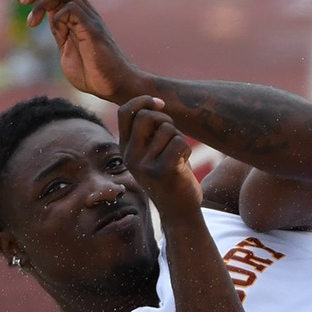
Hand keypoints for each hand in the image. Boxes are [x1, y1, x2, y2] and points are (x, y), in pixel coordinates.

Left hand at [18, 0, 144, 102]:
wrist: (116, 88)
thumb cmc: (94, 75)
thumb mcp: (67, 50)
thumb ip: (59, 32)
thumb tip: (48, 16)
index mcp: (79, 17)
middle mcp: (86, 13)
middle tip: (22, 1)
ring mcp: (91, 20)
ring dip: (42, 2)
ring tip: (32, 22)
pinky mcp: (93, 30)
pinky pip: (72, 8)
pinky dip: (57, 16)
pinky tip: (55, 32)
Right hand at [117, 95, 201, 215]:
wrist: (178, 212)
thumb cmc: (171, 176)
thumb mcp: (153, 152)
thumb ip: (149, 131)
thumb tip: (154, 103)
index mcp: (124, 148)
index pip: (124, 112)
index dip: (143, 100)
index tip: (160, 103)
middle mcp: (130, 156)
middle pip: (146, 116)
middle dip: (166, 119)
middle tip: (173, 134)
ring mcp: (145, 164)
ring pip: (167, 129)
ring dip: (179, 138)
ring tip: (178, 156)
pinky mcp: (163, 171)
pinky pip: (179, 143)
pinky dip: (187, 149)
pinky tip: (184, 163)